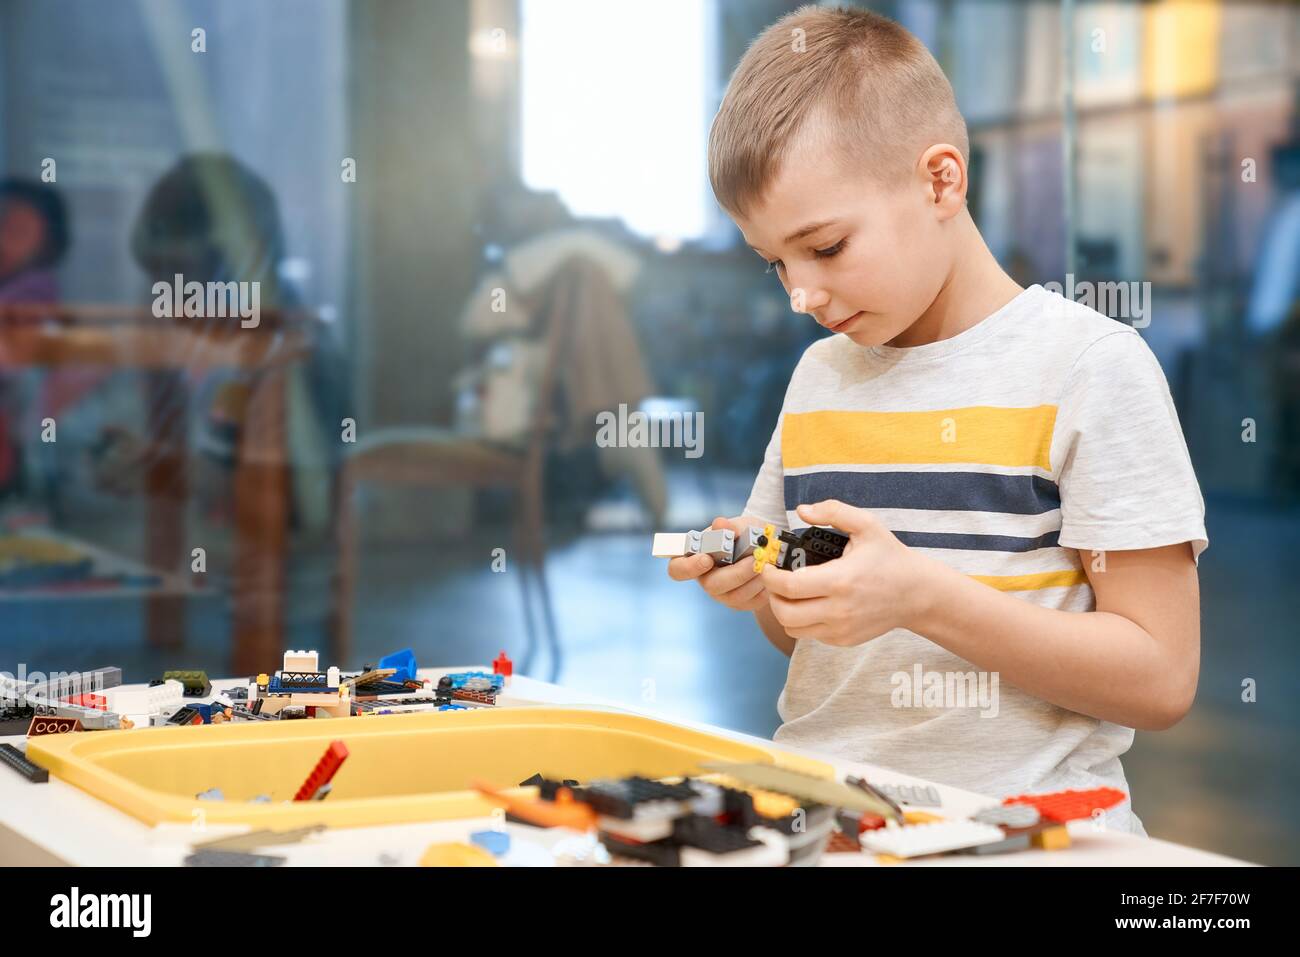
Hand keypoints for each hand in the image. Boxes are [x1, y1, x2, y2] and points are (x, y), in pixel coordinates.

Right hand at [666, 515, 768, 611]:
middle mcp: (705, 578)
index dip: (688, 567)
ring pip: (734, 596)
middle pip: (711, 585)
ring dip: (754, 579)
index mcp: (696, 557)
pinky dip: (763, 587)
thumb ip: (731, 526)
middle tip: (755, 560)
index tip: (707, 559)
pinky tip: (768, 573)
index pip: (677, 569)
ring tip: (766, 563)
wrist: (766, 549)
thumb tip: (720, 524)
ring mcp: (721, 593)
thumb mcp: (742, 525)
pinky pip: (750, 602)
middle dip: (736, 573)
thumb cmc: (746, 535)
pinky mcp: (740, 603)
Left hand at [760, 500, 932, 644]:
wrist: (918, 594)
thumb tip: (802, 510)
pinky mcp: (844, 640)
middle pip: (785, 612)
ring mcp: (841, 629)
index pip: (789, 586)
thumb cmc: (890, 557)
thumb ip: (833, 511)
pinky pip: (809, 635)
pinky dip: (801, 621)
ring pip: (793, 628)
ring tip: (788, 593)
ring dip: (783, 610)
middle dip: (771, 595)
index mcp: (840, 580)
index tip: (766, 566)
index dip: (770, 576)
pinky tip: (809, 603)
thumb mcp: (867, 525)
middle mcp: (839, 610)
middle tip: (774, 580)